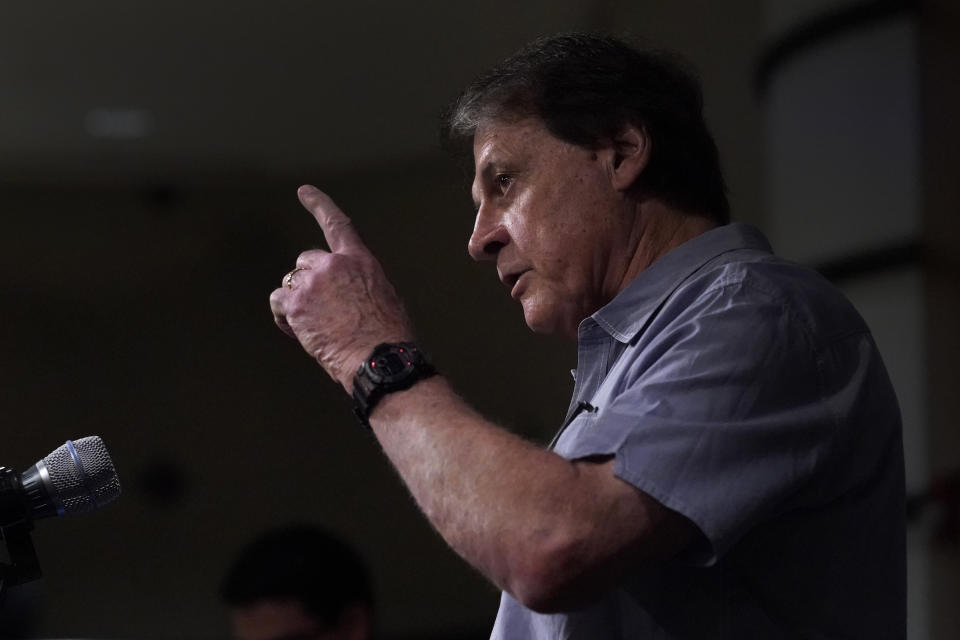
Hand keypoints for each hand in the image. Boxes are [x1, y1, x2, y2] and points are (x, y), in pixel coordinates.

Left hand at [270, 185, 414, 391]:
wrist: (379, 358)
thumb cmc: (388, 336)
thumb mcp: (384, 297)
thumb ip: (360, 284)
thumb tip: (349, 293)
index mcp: (360, 261)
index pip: (337, 225)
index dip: (319, 205)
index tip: (305, 192)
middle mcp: (333, 265)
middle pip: (306, 262)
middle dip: (310, 283)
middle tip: (321, 310)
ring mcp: (312, 284)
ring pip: (291, 284)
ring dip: (298, 303)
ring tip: (315, 327)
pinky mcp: (296, 305)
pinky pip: (278, 303)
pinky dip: (284, 317)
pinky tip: (299, 332)